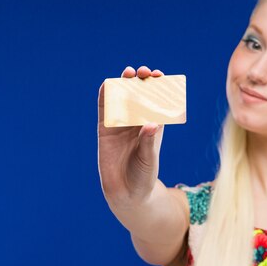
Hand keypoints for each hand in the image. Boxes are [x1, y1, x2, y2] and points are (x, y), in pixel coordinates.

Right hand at [97, 66, 164, 205]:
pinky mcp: (105, 130)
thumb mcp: (149, 159)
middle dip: (143, 82)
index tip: (161, 77)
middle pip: (140, 96)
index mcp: (153, 126)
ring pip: (123, 99)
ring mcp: (121, 125)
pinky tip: (107, 85)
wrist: (126, 193)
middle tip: (145, 72)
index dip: (159, 88)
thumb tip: (151, 124)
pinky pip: (105, 110)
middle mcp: (138, 122)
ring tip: (129, 73)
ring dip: (125, 84)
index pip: (157, 102)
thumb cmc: (144, 176)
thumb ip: (148, 142)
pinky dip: (106, 96)